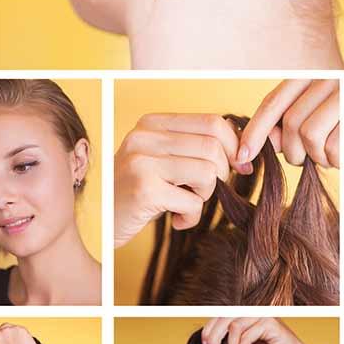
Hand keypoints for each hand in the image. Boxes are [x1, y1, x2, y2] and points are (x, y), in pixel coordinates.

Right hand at [114, 114, 245, 247]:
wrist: (99, 222)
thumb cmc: (137, 192)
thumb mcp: (161, 159)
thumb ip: (192, 146)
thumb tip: (243, 148)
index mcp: (151, 123)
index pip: (212, 122)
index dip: (234, 146)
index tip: (239, 166)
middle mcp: (144, 137)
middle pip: (213, 147)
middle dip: (220, 174)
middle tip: (203, 192)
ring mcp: (142, 162)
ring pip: (208, 173)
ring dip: (205, 196)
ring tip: (187, 204)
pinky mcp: (144, 190)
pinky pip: (193, 203)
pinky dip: (192, 217)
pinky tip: (176, 220)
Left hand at [235, 80, 339, 167]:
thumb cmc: (335, 110)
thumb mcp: (308, 108)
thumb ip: (286, 123)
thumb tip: (270, 144)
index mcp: (305, 74)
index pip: (272, 104)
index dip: (254, 132)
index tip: (242, 155)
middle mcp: (323, 78)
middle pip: (291, 123)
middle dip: (291, 150)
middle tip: (303, 156)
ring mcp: (342, 93)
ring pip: (310, 136)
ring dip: (313, 155)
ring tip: (324, 151)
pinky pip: (333, 148)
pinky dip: (332, 159)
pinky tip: (339, 151)